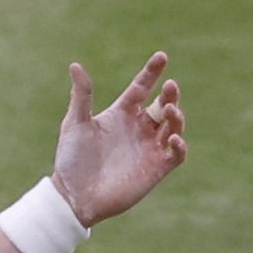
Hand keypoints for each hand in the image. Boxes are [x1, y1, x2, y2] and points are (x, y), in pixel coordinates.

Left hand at [50, 53, 186, 227]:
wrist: (74, 197)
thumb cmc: (72, 161)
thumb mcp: (75, 124)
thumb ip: (82, 95)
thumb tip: (75, 65)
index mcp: (121, 114)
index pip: (141, 87)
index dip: (152, 72)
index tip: (161, 56)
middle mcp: (138, 128)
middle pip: (163, 104)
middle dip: (170, 93)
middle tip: (169, 86)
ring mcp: (148, 148)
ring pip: (173, 126)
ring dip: (176, 115)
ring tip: (169, 110)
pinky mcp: (155, 169)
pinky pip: (176, 154)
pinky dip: (180, 145)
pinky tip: (172, 138)